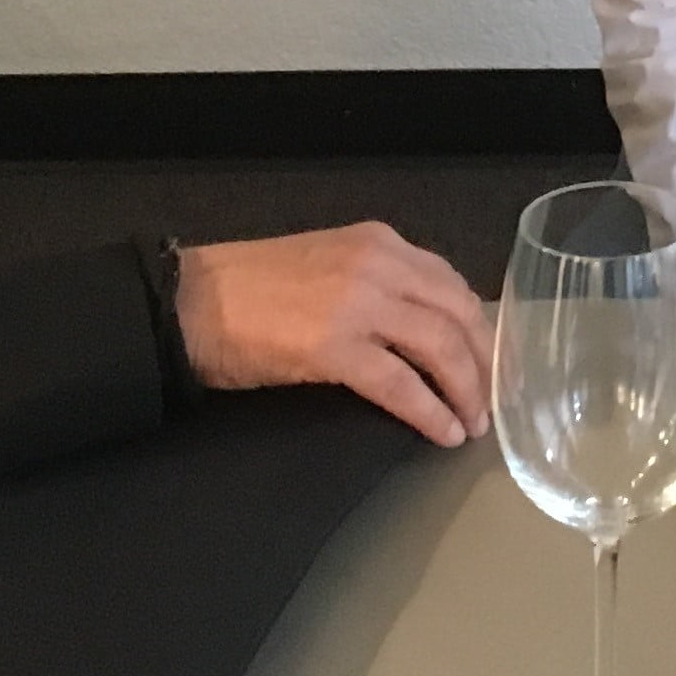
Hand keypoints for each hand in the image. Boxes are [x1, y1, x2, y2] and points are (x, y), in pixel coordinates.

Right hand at [173, 222, 496, 447]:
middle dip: (481, 362)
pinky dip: (430, 412)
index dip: (476, 327)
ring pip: (440, 347)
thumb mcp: (327, 265)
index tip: (484, 360)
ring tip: (471, 424)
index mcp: (378, 243)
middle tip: (487, 400)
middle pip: (458, 313)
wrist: (188, 302)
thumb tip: (419, 327)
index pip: (450, 283)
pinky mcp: (334, 347)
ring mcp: (358, 304)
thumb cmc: (248, 290)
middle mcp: (379, 264)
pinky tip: (442, 432)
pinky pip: (401, 385)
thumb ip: (376, 283)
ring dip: (465, 391)